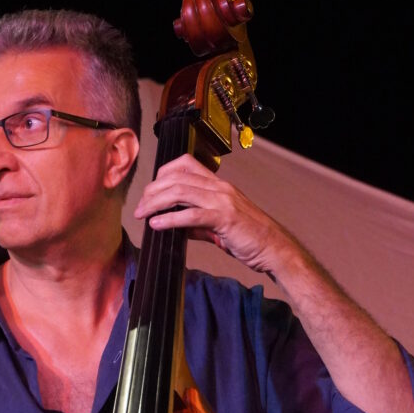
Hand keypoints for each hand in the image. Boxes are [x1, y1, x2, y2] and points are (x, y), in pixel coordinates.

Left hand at [133, 153, 290, 275]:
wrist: (274, 248)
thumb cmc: (249, 238)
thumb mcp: (219, 226)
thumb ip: (197, 223)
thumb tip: (174, 225)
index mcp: (219, 185)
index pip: (185, 164)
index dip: (162, 174)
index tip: (150, 192)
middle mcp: (219, 187)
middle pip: (177, 177)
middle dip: (152, 191)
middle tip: (139, 207)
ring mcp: (222, 201)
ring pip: (180, 191)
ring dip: (156, 203)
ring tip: (142, 215)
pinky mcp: (224, 219)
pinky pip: (191, 215)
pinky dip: (170, 219)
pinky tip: (157, 225)